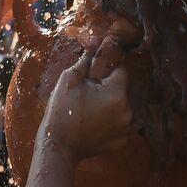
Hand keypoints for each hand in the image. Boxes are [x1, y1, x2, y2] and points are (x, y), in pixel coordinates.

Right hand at [41, 40, 132, 161]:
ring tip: (88, 111)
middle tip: (85, 96)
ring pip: (121, 106)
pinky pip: (119, 124)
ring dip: (109, 105)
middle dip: (106, 88)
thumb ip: (86, 59)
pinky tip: (93, 124)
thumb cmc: (61, 111)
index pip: (120, 69)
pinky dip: (109, 122)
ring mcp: (126, 129)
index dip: (104, 70)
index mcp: (117, 93)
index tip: (90, 78)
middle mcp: (128, 111)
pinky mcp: (122, 141)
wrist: (58, 146)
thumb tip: (96, 40)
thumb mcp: (69, 79)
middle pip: (121, 89)